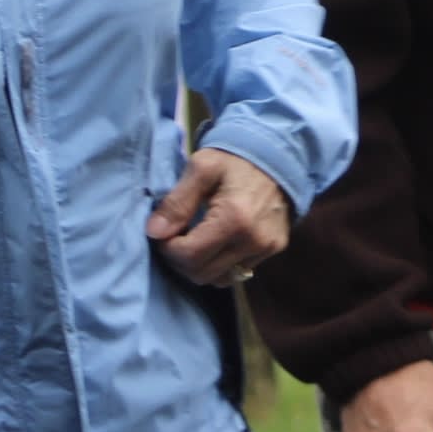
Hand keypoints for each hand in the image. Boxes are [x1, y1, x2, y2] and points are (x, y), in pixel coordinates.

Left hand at [146, 147, 291, 286]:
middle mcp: (254, 240)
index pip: (189, 256)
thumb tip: (154, 232)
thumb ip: (177, 201)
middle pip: (202, 274)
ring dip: (200, 265)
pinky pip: (238, 271)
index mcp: (234, 219)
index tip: (163, 232)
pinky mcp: (275, 249)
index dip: (168, 248)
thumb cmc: (235, 158)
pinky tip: (216, 241)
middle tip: (176, 236)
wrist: (278, 153)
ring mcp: (267, 248)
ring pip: (220, 279)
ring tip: (195, 240)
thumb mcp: (201, 168)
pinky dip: (220, 263)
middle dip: (180, 260)